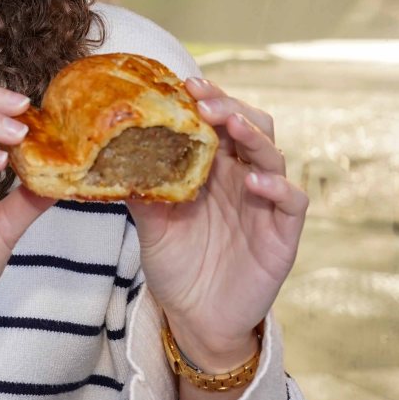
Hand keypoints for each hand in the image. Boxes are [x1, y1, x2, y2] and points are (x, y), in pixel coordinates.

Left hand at [126, 77, 307, 370]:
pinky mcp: (282, 233)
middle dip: (229, 107)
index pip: (217, 120)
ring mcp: (265, 202)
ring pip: (272, 155)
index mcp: (212, 167)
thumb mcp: (149, 221)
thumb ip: (139, 187)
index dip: (206, 99)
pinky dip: (277, 187)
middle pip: (249, 126)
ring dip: (253, 136)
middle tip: (203, 98)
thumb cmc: (175, 261)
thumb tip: (108, 154)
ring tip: (230, 125)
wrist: (194, 316)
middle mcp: (241, 177)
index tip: (183, 84)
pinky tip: (255, 182)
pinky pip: (292, 201)